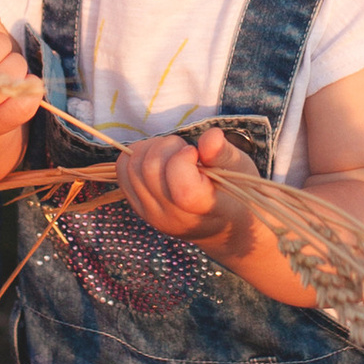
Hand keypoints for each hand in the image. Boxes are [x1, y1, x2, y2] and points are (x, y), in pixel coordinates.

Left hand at [119, 126, 253, 245]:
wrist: (225, 228)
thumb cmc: (235, 193)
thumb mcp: (240, 169)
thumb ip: (223, 153)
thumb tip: (210, 136)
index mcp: (203, 209)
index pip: (181, 187)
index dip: (183, 159)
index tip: (196, 154)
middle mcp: (172, 217)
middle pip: (148, 169)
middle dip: (167, 146)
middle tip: (186, 151)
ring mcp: (152, 215)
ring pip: (130, 168)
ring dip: (150, 149)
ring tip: (173, 154)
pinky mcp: (139, 209)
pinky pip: (123, 173)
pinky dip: (136, 156)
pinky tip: (159, 159)